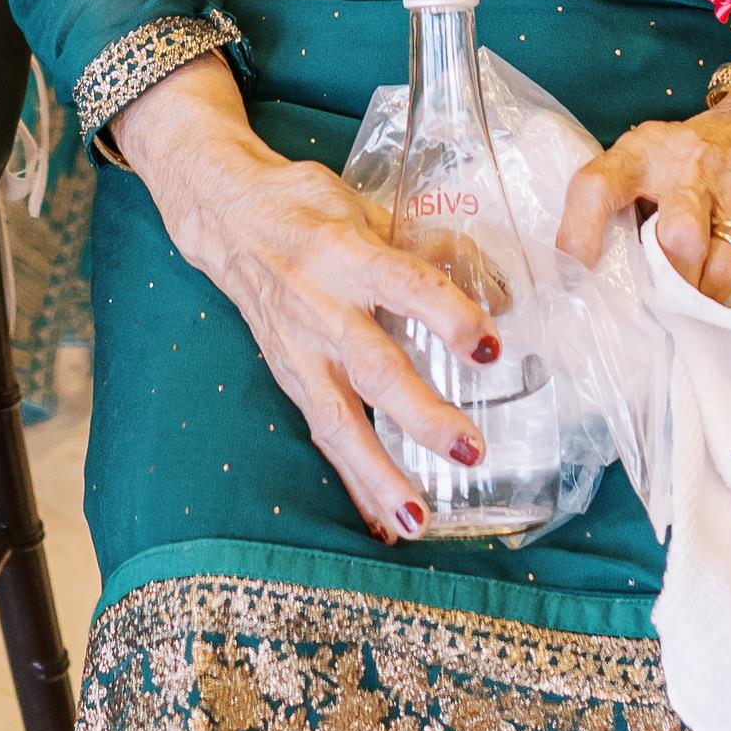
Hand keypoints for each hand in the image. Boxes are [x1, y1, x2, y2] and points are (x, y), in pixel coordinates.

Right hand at [119, 71, 494, 537]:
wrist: (226, 218)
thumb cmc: (308, 207)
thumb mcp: (368, 208)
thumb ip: (431, 246)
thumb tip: (504, 289)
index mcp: (346, 252)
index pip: (404, 284)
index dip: (447, 315)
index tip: (490, 348)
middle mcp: (320, 306)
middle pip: (373, 369)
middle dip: (421, 415)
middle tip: (471, 451)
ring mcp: (300, 350)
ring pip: (339, 421)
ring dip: (379, 475)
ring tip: (418, 522)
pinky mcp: (289, 378)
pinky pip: (323, 437)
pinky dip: (353, 482)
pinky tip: (384, 523)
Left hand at [560, 105, 730, 303]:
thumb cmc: (700, 154)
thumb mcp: (655, 156)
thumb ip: (627, 199)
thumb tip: (595, 275)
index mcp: (646, 150)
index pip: (598, 185)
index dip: (579, 232)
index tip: (576, 273)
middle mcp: (694, 164)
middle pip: (677, 241)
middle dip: (673, 282)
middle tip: (668, 298)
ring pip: (722, 270)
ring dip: (708, 296)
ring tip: (702, 297)